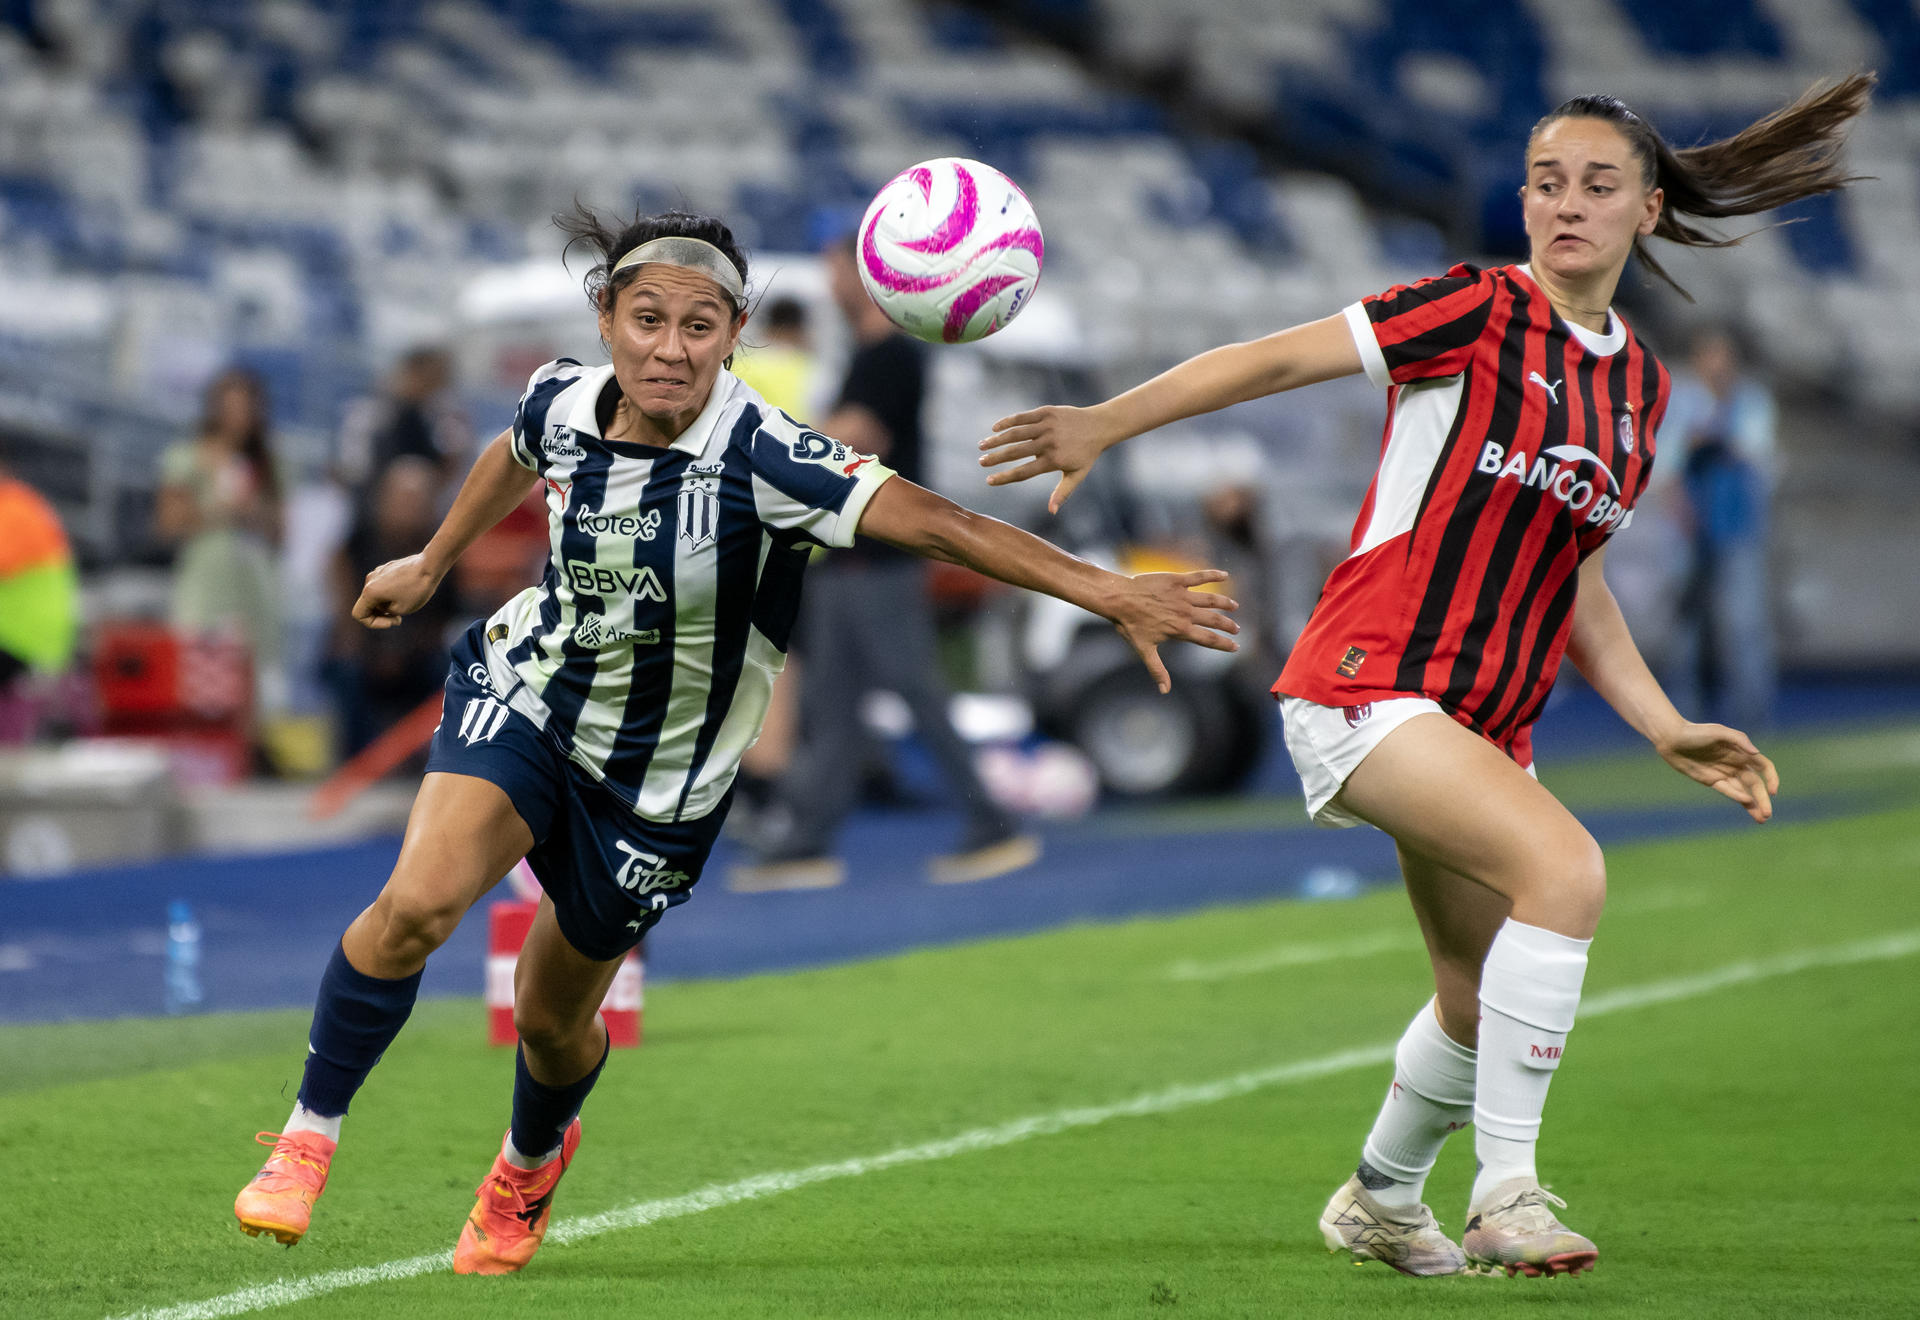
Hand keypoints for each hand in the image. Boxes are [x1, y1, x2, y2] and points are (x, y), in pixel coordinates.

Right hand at [352, 554, 441, 629]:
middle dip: (381, 615)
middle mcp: (370, 579)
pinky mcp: (387, 568)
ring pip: (376, 595)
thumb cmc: (417, 588)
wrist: (430, 566)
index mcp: (370, 591)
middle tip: (399, 619)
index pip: (359, 614)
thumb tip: (382, 605)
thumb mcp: (401, 609)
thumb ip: (386, 611)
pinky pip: (383, 586)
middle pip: (368, 605)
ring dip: (386, 605)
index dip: (373, 624)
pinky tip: (407, 593)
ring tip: (405, 606)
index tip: (391, 623)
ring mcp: (378, 572)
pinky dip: (391, 594)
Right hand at [979, 405, 1115, 512]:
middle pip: (1015, 452)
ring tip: (982, 446)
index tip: (989, 481)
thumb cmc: (1086, 454)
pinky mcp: (1046, 412)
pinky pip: (1022, 417)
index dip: (1004, 477)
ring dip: (996, 440)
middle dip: (995, 458)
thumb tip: (1051, 512)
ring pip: (1015, 433)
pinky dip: (1006, 422)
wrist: (1099, 426)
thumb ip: (1062, 493)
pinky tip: (994, 428)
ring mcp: (1046, 426)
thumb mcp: (1076, 475)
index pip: (1023, 472)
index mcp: (1053, 461)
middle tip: (981, 463)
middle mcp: (1048, 443)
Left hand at [1105, 570, 1239, 693]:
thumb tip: (1164, 691)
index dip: (1224, 644)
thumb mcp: (1144, 650)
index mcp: (1180, 630)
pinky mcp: (1177, 580)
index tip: (1235, 647)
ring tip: (1234, 606)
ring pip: (1211, 600)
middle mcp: (1186, 613)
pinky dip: (1213, 575)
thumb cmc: (1130, 625)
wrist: (1119, 599)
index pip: (1209, 639)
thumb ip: (1157, 670)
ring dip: (1225, 603)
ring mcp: (1183, 596)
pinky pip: (1199, 577)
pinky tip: (1225, 575)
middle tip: (1236, 629)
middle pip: (1214, 620)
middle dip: (1228, 626)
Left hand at [1656, 722, 1779, 821]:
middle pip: (1755, 785)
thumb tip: (1756, 753)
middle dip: (1762, 799)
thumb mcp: (1718, 732)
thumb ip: (1739, 740)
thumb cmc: (1696, 732)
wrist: (1672, 739)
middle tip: (1768, 814)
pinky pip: (1728, 790)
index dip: (1771, 779)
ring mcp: (1724, 773)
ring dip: (1753, 805)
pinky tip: (1746, 803)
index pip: (1764, 767)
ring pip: (1743, 791)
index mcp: (1741, 752)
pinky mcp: (1712, 780)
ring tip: (1762, 819)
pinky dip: (1737, 797)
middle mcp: (1736, 764)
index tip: (1773, 791)